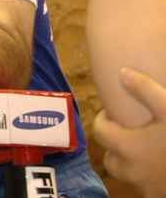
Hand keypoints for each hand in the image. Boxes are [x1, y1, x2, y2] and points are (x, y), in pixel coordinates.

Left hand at [94, 67, 165, 197]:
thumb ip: (145, 89)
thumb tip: (123, 73)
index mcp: (127, 147)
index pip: (99, 131)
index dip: (103, 119)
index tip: (114, 112)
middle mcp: (131, 170)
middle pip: (110, 157)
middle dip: (115, 144)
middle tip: (130, 130)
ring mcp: (146, 187)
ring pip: (127, 174)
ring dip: (130, 161)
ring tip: (147, 147)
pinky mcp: (159, 195)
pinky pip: (146, 185)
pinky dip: (148, 175)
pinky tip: (162, 162)